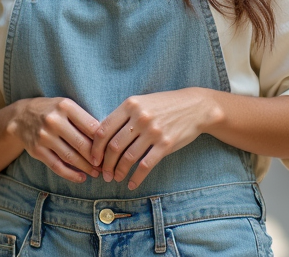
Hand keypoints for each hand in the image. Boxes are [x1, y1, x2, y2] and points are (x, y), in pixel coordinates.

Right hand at [8, 98, 100, 183]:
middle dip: (97, 158)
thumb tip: (106, 139)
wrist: (21, 116)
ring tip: (97, 172)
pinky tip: (81, 178)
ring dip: (86, 168)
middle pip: (82, 143)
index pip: (91, 126)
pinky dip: (71, 174)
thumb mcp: (66, 106)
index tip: (111, 149)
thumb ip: (83, 119)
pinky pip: (57, 166)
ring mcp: (44, 136)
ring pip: (70, 157)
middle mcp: (54, 121)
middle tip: (107, 165)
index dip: (103, 140)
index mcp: (65, 106)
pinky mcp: (37, 150)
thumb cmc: (52, 111)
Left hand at [91, 88, 220, 189]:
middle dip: (105, 164)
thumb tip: (101, 137)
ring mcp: (153, 131)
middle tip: (103, 173)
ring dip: (118, 172)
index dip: (95, 148)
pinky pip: (145, 166)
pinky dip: (136, 178)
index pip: (104, 130)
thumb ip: (123, 116)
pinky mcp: (166, 145)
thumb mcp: (142, 102)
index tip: (93, 159)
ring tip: (115, 178)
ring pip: (128, 158)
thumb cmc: (164, 105)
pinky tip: (131, 184)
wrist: (195, 107)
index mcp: (130, 105)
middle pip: (113, 146)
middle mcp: (140, 117)